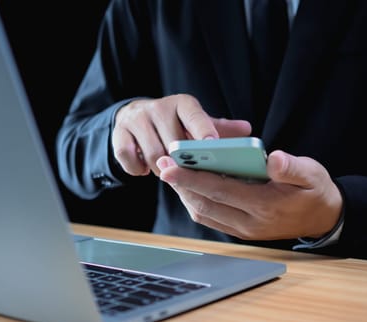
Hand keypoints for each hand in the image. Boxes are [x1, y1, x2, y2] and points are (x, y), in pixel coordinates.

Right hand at [112, 94, 251, 175]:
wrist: (135, 116)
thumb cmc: (174, 124)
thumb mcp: (196, 122)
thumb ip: (219, 128)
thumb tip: (248, 130)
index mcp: (182, 104)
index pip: (193, 115)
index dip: (202, 129)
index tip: (210, 144)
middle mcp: (159, 108)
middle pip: (173, 142)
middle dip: (181, 162)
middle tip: (186, 172)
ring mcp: (136, 119)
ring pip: (152, 153)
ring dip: (161, 169)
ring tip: (167, 172)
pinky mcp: (119, 133)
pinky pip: (127, 157)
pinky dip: (137, 169)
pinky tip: (144, 170)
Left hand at [156, 150, 342, 239]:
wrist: (323, 219)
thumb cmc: (315, 191)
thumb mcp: (312, 174)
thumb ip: (291, 167)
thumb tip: (272, 159)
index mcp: (266, 206)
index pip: (221, 191)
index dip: (193, 178)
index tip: (170, 167)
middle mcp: (251, 223)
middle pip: (206, 203)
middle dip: (181, 185)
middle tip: (163, 164)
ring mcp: (245, 230)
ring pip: (204, 213)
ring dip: (186, 194)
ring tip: (173, 172)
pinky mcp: (242, 231)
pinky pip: (212, 218)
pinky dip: (197, 202)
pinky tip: (190, 186)